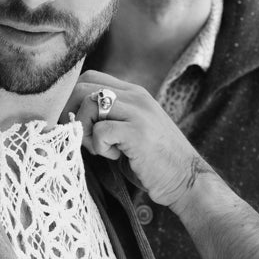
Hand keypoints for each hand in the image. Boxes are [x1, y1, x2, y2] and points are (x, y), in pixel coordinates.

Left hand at [68, 72, 209, 208]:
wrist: (188, 179)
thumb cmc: (155, 161)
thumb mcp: (131, 130)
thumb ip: (110, 118)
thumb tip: (71, 118)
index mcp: (134, 93)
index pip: (90, 78)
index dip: (72, 99)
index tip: (72, 123)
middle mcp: (136, 96)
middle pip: (83, 87)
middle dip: (71, 114)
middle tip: (80, 137)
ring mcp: (138, 111)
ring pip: (88, 105)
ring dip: (86, 132)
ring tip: (102, 149)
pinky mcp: (138, 131)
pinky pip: (100, 130)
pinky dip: (100, 147)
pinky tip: (117, 156)